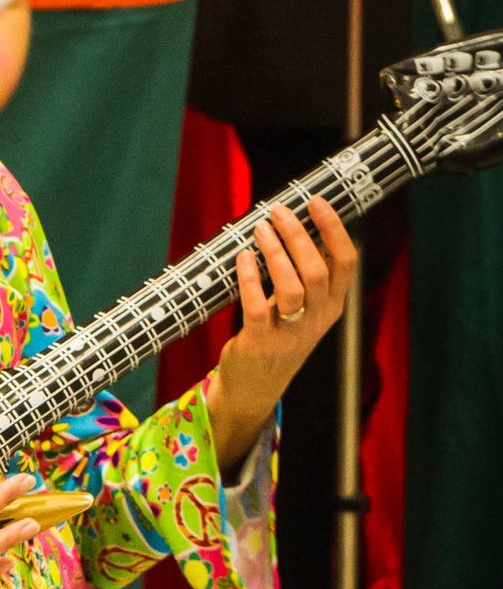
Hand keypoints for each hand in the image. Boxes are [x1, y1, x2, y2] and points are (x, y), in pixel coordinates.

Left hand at [204, 197, 354, 471]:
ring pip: (292, 286)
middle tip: (279, 211)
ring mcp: (291, 332)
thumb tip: (299, 226)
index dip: (334, 229)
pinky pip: (257, 305)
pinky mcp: (262, 342)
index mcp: (332, 305)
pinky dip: (250, 278)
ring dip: (275, 253)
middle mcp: (317, 318)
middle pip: (317, 269)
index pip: (346, 262)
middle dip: (298, 235)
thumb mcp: (304, 309)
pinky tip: (242, 257)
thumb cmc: (279, 336)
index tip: (316, 201)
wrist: (256, 387)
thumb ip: (307, 275)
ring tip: (260, 228)